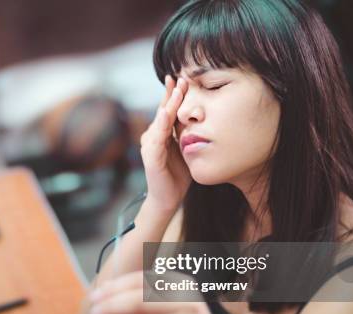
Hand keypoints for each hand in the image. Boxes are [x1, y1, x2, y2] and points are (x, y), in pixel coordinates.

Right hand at [141, 75, 192, 212]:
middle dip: (172, 92)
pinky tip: (166, 113)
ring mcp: (149, 145)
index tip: (184, 75)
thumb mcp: (186, 148)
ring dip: (168, 104)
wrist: (167, 198)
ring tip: (177, 89)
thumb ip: (188, 133)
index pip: (168, 108)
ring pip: (160, 120)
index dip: (175, 93)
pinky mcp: (150, 157)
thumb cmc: (177, 174)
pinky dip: (161, 124)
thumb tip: (202, 116)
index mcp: (161, 132)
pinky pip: (157, 138)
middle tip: (181, 75)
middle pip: (163, 109)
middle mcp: (152, 135)